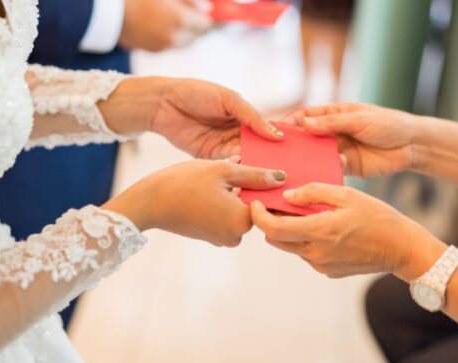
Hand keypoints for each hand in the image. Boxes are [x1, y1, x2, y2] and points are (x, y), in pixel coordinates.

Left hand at [100, 77, 283, 158]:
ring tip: (270, 174)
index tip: (294, 152)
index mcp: (243, 116)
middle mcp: (235, 132)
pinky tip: (248, 173)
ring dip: (255, 165)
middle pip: (257, 147)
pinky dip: (237, 168)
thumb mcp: (229, 100)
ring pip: (244, 157)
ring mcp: (223, 145)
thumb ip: (252, 117)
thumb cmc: (196, 93)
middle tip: (286, 169)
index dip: (278, 140)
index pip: (266, 130)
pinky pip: (227, 164)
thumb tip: (276, 135)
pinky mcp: (209, 157)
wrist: (163, 103)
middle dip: (269, 157)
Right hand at [103, 160, 286, 246]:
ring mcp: (221, 238)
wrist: (148, 202)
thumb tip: (282, 178)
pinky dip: (221, 201)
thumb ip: (256, 175)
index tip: (251, 167)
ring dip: (232, 191)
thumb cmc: (184, 183)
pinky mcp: (209, 236)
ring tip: (218, 174)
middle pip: (252, 205)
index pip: (266, 201)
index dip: (261, 181)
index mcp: (243, 221)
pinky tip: (208, 185)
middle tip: (233, 166)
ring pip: (237, 209)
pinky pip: (223, 215)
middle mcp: (235, 236)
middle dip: (246, 185)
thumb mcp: (224, 171)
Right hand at [119, 0, 212, 51]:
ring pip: (186, 42)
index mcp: (180, 19)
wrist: (110, 12)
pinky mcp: (154, 50)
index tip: (215, 16)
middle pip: (198, 36)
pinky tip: (165, 25)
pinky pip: (172, 45)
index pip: (207, 25)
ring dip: (188, 32)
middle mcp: (174, 37)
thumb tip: (208, 9)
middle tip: (200, 15)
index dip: (213, 19)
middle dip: (200, 25)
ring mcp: (163, 46)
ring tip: (180, 19)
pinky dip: (174, 37)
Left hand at [249, 183, 446, 279]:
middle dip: (270, 222)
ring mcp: (321, 265)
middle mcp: (315, 253)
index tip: (255, 203)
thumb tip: (287, 195)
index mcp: (319, 231)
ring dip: (290, 231)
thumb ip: (313, 192)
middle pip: (276, 240)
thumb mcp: (347, 195)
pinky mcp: (328, 271)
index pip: (273, 229)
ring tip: (302, 213)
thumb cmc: (378, 217)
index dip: (258, 216)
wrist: (402, 249)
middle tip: (274, 204)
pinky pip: (307, 254)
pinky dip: (306, 240)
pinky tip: (322, 227)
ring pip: (291, 247)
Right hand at [280, 103, 420, 176]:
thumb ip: (333, 124)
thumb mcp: (360, 120)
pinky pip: (329, 171)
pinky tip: (312, 180)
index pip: (305, 117)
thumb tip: (305, 125)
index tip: (277, 132)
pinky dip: (321, 174)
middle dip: (293, 146)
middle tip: (278, 156)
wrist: (413, 145)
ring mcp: (339, 150)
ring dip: (305, 162)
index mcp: (334, 115)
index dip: (291, 123)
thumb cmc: (389, 124)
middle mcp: (333, 132)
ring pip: (315, 156)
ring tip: (291, 171)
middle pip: (307, 138)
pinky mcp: (347, 167)